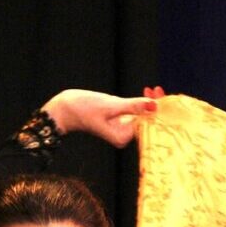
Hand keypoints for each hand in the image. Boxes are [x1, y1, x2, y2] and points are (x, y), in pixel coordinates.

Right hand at [42, 88, 160, 147]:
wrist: (63, 109)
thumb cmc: (82, 108)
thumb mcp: (110, 105)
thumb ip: (133, 106)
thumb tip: (154, 106)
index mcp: (123, 137)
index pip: (147, 124)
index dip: (157, 110)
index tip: (162, 95)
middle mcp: (124, 136)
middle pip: (146, 121)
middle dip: (155, 106)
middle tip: (159, 89)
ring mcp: (122, 129)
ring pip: (142, 115)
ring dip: (149, 103)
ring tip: (155, 89)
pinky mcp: (118, 121)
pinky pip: (135, 112)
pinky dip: (140, 103)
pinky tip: (147, 92)